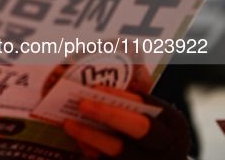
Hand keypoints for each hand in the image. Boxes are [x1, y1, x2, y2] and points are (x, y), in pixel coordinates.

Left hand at [62, 86, 190, 159]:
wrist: (159, 159)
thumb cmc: (150, 132)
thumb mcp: (150, 117)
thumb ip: (130, 106)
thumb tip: (93, 91)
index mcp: (172, 126)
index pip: (145, 107)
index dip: (119, 99)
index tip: (94, 89)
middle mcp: (166, 148)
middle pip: (138, 129)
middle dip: (108, 115)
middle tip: (82, 104)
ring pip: (119, 151)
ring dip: (91, 136)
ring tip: (69, 124)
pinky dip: (92, 151)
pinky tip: (79, 140)